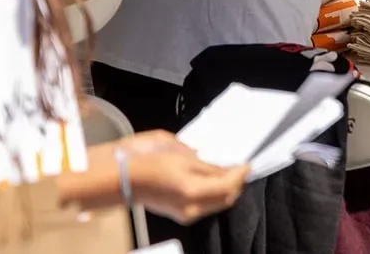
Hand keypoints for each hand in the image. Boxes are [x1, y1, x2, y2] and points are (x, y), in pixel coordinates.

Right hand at [124, 142, 247, 223]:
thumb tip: (223, 167)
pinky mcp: (180, 215)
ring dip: (227, 190)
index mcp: (192, 190)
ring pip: (217, 204)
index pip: (228, 185)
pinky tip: (214, 181)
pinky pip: (206, 206)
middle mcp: (192, 208)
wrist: (120, 178)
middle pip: (226, 199)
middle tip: (242, 168)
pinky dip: (215, 194)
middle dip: (237, 184)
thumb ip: (205, 164)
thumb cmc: (148, 159)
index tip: (249, 163)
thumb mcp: (181, 154)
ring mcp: (186, 215)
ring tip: (231, 173)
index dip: (241, 174)